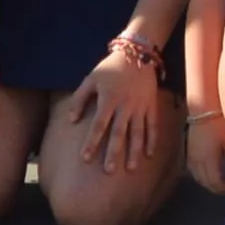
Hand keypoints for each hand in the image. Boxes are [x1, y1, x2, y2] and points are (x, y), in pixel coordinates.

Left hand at [71, 49, 168, 172]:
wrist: (137, 54)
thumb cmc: (110, 68)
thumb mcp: (91, 79)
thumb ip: (80, 99)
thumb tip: (72, 121)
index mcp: (108, 99)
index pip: (98, 125)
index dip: (91, 142)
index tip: (85, 158)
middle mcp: (125, 105)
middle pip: (119, 133)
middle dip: (114, 153)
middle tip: (109, 171)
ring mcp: (140, 107)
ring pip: (137, 133)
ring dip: (134, 151)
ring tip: (131, 168)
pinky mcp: (151, 106)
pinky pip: (153, 126)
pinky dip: (152, 140)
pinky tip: (149, 155)